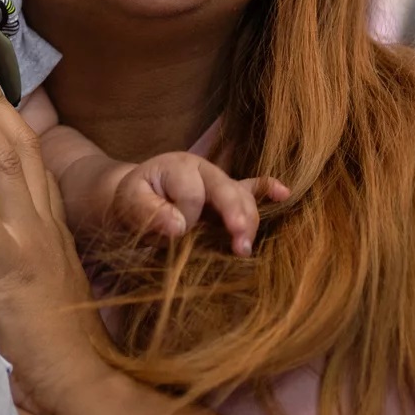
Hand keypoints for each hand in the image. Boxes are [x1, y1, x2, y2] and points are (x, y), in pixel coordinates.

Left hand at [0, 37, 115, 414]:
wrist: (81, 374)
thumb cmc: (52, 324)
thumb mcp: (36, 261)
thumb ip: (11, 225)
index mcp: (46, 208)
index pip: (23, 138)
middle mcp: (42, 211)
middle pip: (15, 134)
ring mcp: (28, 235)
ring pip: (2, 159)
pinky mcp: (10, 265)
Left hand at [100, 150, 289, 251]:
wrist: (137, 199)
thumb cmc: (134, 201)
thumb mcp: (130, 204)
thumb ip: (149, 213)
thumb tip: (178, 227)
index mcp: (179, 167)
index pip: (192, 195)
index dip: (184, 218)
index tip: (171, 233)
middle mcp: (205, 170)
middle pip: (227, 191)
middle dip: (235, 216)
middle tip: (239, 245)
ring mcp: (220, 182)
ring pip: (243, 198)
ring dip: (248, 221)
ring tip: (243, 248)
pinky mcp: (230, 195)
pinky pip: (252, 188)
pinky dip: (267, 190)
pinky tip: (283, 193)